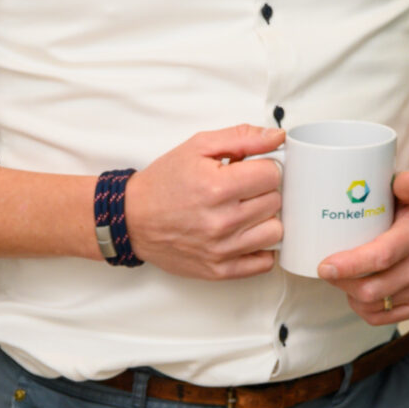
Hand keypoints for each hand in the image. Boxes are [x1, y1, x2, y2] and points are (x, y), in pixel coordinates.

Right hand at [123, 124, 285, 279]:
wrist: (131, 219)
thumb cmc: (164, 183)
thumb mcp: (198, 147)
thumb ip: (242, 138)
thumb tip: (277, 137)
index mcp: (217, 187)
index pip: (273, 175)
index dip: (265, 167)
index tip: (253, 170)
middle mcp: (221, 221)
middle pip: (276, 201)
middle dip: (264, 190)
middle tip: (244, 189)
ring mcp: (221, 249)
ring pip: (275, 231)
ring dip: (265, 219)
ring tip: (246, 211)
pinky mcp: (218, 270)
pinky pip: (263, 262)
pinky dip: (261, 248)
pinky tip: (246, 234)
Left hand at [316, 168, 408, 324]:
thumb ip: (408, 183)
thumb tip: (401, 181)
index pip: (381, 257)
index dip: (350, 265)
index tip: (324, 265)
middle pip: (372, 288)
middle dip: (341, 282)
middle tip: (327, 268)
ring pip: (373, 304)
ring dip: (351, 293)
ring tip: (345, 276)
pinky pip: (381, 317)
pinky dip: (364, 307)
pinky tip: (360, 292)